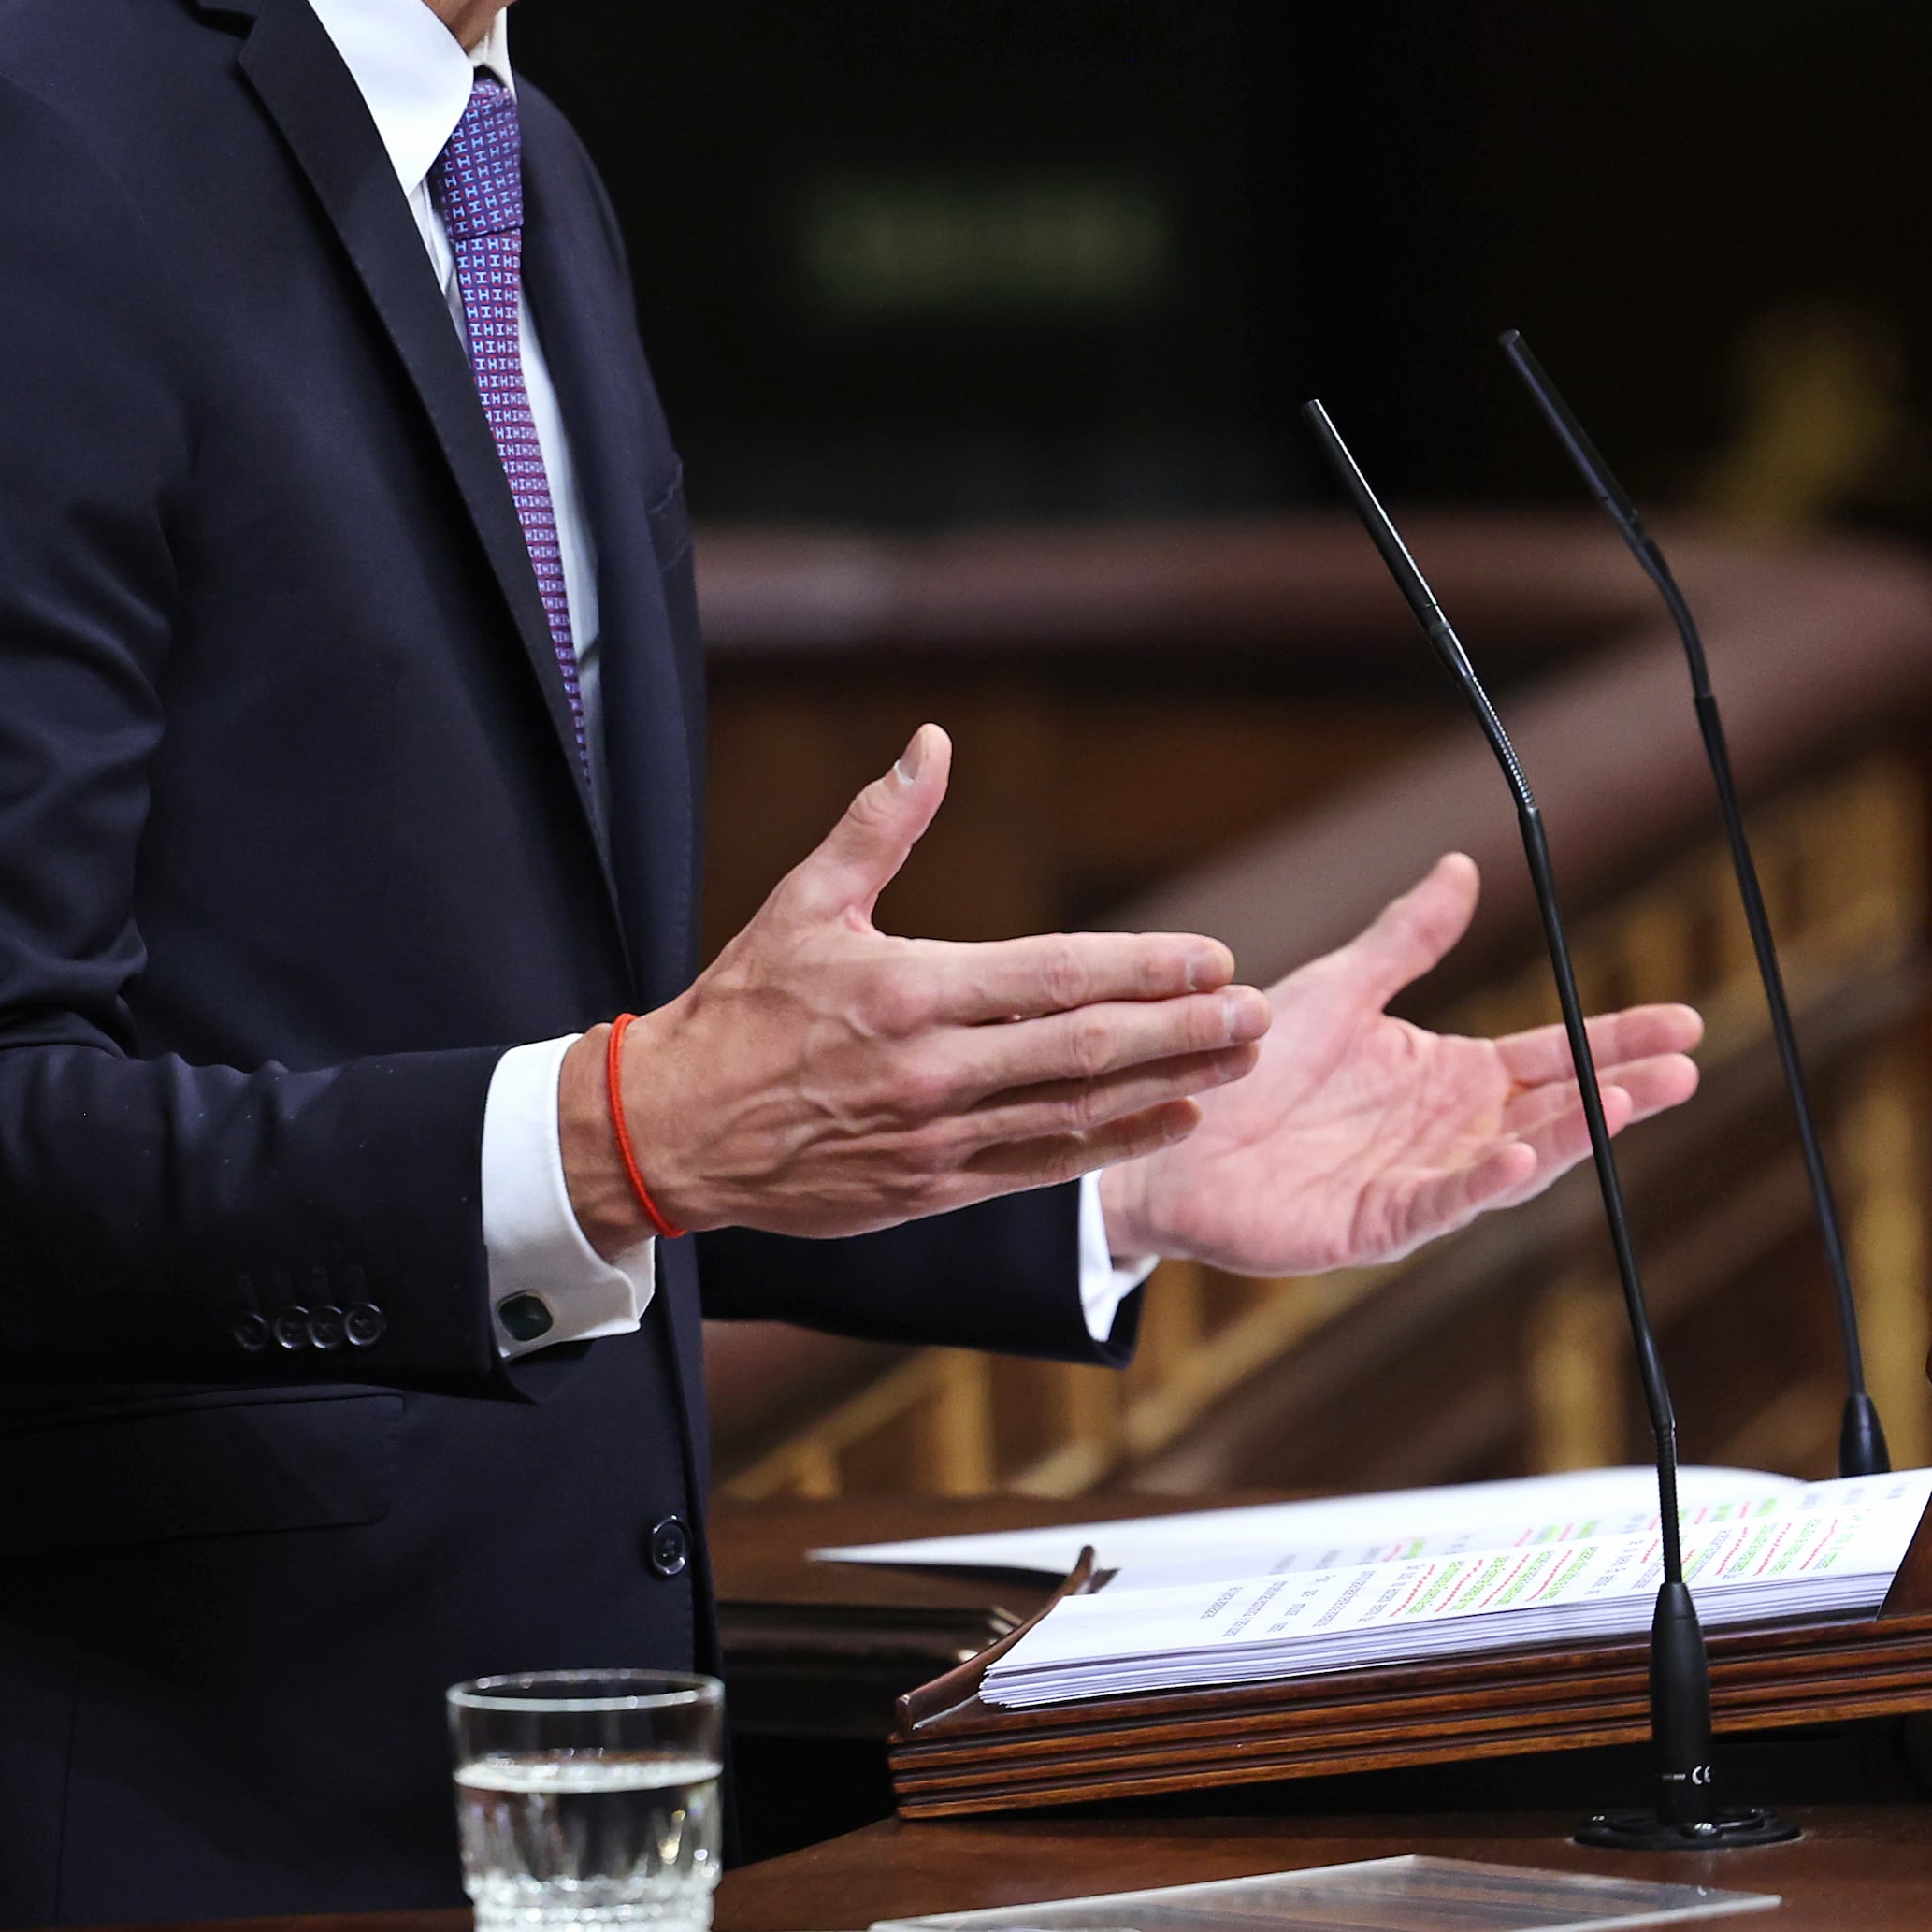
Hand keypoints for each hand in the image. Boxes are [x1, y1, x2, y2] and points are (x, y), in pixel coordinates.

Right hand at [573, 725, 1270, 1244]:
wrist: (673, 1132)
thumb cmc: (740, 1007)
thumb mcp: (802, 904)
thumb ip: (880, 824)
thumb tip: (932, 740)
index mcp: (907, 991)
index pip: (1053, 976)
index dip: (1142, 969)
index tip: (1212, 958)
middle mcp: (931, 1070)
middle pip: (1084, 1049)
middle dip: (1182, 1030)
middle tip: (1259, 1012)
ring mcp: (936, 1139)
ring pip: (1075, 1113)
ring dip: (1168, 1086)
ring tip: (1240, 1062)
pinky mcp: (932, 1191)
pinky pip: (1042, 1170)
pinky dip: (1115, 1146)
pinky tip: (1174, 1119)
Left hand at [1091, 854, 1705, 1279]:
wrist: (1166, 1126)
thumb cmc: (1252, 1064)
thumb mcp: (1341, 986)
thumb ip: (1407, 939)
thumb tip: (1463, 869)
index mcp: (1447, 1077)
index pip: (1551, 1056)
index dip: (1616, 1040)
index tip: (1685, 1022)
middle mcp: (1444, 1132)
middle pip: (1551, 1110)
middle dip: (1619, 1090)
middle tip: (1685, 1069)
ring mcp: (1415, 1182)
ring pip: (1511, 1160)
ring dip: (1569, 1136)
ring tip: (1625, 1102)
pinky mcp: (1370, 1226)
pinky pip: (1437, 1205)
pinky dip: (1480, 1184)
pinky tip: (1520, 1160)